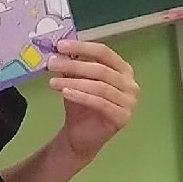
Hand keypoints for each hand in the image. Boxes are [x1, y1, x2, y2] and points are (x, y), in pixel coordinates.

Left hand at [48, 39, 136, 160]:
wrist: (81, 136)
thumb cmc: (81, 106)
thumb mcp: (75, 81)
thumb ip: (71, 65)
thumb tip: (59, 49)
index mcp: (122, 69)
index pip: (103, 52)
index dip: (82, 47)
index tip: (60, 45)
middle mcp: (130, 83)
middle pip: (101, 69)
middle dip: (74, 65)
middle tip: (52, 64)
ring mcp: (129, 101)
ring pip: (100, 86)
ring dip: (74, 82)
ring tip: (53, 82)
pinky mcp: (123, 116)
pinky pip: (100, 103)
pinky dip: (81, 96)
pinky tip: (65, 93)